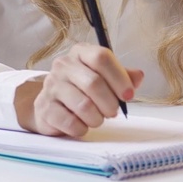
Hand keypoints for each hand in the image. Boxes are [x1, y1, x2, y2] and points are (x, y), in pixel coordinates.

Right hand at [15, 43, 144, 136]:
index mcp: (80, 53)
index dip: (119, 77)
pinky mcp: (44, 107)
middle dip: (110, 103)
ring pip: (83, 105)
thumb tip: (138, 76)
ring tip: (96, 119)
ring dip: (97, 118)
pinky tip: (81, 125)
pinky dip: (82, 128)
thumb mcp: (104, 78)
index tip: (128, 95)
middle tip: (112, 112)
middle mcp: (63, 65)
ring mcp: (51, 86)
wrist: (51, 105)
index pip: (101, 57)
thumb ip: (123, 76)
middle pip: (94, 83)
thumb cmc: (82, 90)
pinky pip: (70, 122)